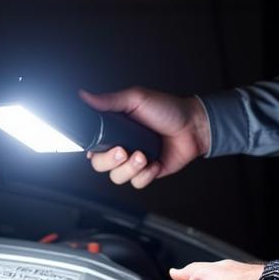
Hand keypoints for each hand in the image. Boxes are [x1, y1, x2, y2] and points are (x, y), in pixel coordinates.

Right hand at [80, 87, 209, 188]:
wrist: (193, 126)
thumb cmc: (168, 109)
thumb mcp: (136, 99)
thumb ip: (110, 100)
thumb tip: (85, 96)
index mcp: (115, 129)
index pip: (93, 145)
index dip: (94, 149)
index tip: (100, 146)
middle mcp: (122, 145)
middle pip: (100, 165)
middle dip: (110, 161)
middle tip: (123, 151)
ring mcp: (134, 161)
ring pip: (117, 177)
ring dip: (130, 168)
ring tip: (143, 156)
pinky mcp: (148, 172)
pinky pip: (137, 183)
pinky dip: (145, 175)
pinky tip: (154, 162)